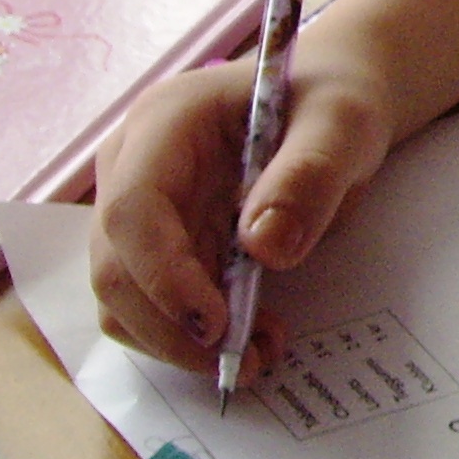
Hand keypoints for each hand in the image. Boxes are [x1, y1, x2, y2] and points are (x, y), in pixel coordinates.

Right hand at [88, 54, 391, 378]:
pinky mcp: (160, 243)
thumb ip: (309, 176)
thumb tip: (265, 248)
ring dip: (181, 341)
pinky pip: (156, 302)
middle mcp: (132, 166)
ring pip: (126, 297)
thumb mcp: (342, 123)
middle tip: (246, 361)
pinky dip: (193, 333)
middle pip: (116, 266)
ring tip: (259, 352)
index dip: (163, 275)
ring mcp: (140, 208)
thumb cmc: (331, 98)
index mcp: (166, 122)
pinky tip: (253, 334)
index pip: (133, 209)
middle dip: (172, 327)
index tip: (216, 324)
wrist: (329, 100)